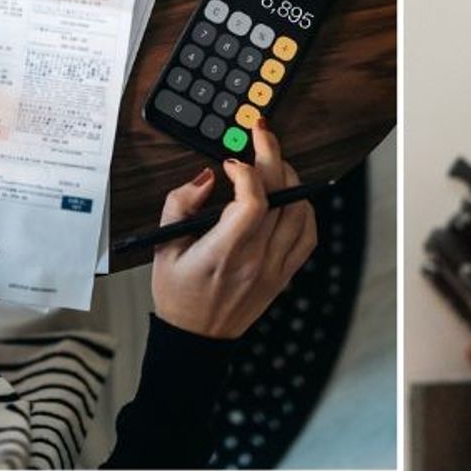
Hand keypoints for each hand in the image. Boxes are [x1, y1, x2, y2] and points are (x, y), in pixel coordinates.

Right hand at [150, 126, 316, 338]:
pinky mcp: (286, 274)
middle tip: (261, 133)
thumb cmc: (177, 292)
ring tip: (275, 162)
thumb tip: (208, 176)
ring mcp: (275, 267)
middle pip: (279, 198)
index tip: (231, 161)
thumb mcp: (163, 247)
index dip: (247, 172)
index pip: (252, 203)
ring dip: (291, 179)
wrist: (197, 337)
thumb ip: (180, 205)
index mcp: (223, 253)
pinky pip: (308, 235)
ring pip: (300, 212)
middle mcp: (255, 260)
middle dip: (272, 156)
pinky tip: (291, 196)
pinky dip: (304, 209)